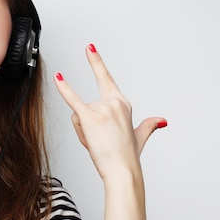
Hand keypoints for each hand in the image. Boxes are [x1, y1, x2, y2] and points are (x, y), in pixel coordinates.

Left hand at [54, 44, 166, 177]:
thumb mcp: (140, 137)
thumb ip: (148, 125)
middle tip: (95, 97)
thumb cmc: (128, 156)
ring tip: (95, 143)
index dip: (97, 63)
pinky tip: (58, 77)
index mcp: (123, 104)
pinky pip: (73, 100)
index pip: (106, 80)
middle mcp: (113, 103)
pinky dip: (65, 89)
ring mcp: (102, 109)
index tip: (90, 48)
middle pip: (86, 107)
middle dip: (87, 124)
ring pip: (78, 115)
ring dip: (82, 131)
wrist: (122, 171)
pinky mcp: (90, 117)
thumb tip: (161, 121)